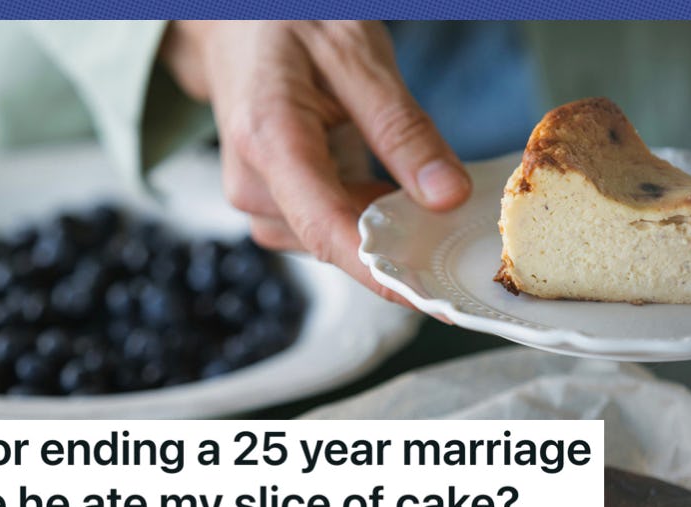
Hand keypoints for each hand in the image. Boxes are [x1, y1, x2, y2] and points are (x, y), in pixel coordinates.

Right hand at [160, 20, 471, 303]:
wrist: (238, 22)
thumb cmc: (293, 25)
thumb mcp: (359, 58)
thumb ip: (402, 129)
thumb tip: (446, 196)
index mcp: (269, 138)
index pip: (326, 226)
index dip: (378, 271)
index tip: (428, 295)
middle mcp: (252, 181)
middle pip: (332, 239)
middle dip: (393, 244)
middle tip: (452, 228)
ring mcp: (255, 197)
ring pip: (330, 239)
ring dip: (376, 227)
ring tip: (413, 192)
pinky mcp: (269, 203)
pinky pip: (323, 227)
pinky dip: (360, 217)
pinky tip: (384, 193)